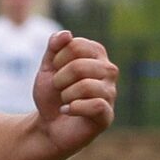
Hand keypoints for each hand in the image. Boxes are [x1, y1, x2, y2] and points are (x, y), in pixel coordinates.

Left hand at [30, 31, 116, 159]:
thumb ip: (54, 48)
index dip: (58, 59)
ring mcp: (111, 93)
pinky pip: (95, 105)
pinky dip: (74, 108)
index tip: (56, 70)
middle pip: (80, 65)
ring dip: (66, 95)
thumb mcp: (48, 67)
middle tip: (59, 89)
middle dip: (60, 79)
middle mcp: (109, 71)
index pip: (76, 46)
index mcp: (97, 55)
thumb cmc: (52, 95)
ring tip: (64, 101)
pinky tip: (67, 110)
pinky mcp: (107, 115)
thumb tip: (67, 34)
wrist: (48, 125)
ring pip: (86, 86)